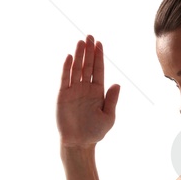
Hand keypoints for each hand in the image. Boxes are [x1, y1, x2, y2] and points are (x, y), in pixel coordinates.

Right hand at [58, 34, 120, 149]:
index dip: (99, 56)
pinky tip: (69, 57)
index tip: (99, 43)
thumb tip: (117, 84)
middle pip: (87, 65)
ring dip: (78, 55)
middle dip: (89, 51)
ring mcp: (74, 91)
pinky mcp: (63, 95)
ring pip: (76, 68)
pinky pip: (65, 79)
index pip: (98, 70)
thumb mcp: (108, 117)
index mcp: (98, 91)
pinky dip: (66, 68)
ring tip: (81, 42)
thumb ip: (112, 100)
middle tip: (90, 36)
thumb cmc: (95, 132)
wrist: (79, 143)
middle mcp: (85, 88)